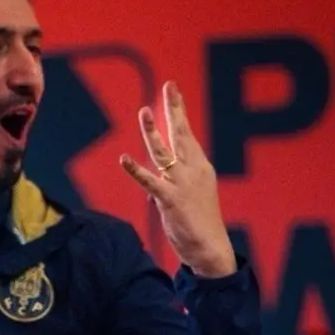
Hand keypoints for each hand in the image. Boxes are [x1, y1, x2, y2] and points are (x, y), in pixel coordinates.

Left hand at [119, 80, 236, 277]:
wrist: (210, 248)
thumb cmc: (200, 223)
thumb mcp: (188, 197)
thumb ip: (170, 186)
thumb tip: (152, 187)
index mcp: (200, 167)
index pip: (186, 134)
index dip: (178, 112)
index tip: (173, 90)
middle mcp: (193, 170)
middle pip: (181, 134)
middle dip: (174, 109)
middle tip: (168, 86)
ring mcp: (182, 184)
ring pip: (164, 153)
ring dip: (152, 132)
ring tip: (143, 111)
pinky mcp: (170, 200)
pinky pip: (150, 182)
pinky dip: (136, 170)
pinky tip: (124, 159)